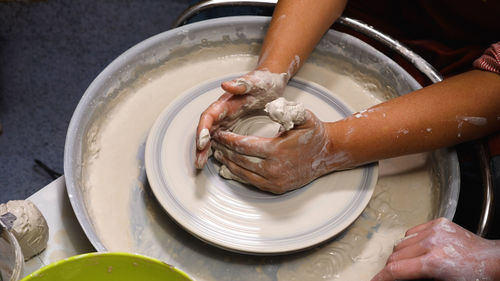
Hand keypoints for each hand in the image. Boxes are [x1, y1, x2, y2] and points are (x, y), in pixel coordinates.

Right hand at [195, 70, 287, 167]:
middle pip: (206, 129)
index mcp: (225, 102)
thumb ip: (241, 84)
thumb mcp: (255, 82)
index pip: (208, 116)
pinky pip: (221, 139)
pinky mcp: (233, 125)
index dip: (203, 129)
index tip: (202, 142)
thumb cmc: (263, 81)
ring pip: (211, 136)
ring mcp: (227, 119)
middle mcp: (222, 112)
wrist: (272, 81)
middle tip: (199, 161)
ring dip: (205, 150)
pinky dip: (217, 149)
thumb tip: (224, 84)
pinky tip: (216, 160)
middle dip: (200, 145)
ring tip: (201, 164)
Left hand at [212, 110, 348, 193]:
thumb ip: (288, 110)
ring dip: (229, 164)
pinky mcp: (276, 188)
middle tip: (214, 144)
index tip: (219, 134)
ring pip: (243, 174)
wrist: (327, 153)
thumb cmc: (313, 133)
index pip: (244, 146)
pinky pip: (252, 182)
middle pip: (240, 161)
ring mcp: (275, 182)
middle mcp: (274, 169)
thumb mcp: (304, 116)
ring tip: (219, 155)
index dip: (228, 140)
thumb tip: (271, 107)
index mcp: (277, 151)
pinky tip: (232, 166)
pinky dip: (239, 174)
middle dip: (225, 151)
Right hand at [372, 217, 499, 280]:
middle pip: (395, 256)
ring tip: (410, 264)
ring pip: (401, 242)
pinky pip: (412, 232)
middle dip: (392, 268)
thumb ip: (416, 278)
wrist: (494, 261)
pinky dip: (410, 242)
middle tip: (394, 277)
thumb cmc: (472, 278)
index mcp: (433, 263)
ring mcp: (434, 230)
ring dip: (400, 255)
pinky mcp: (438, 222)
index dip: (381, 277)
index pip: (395, 270)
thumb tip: (397, 277)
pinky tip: (419, 249)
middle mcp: (431, 243)